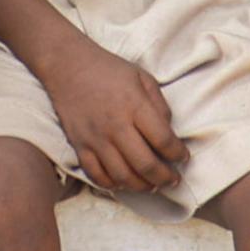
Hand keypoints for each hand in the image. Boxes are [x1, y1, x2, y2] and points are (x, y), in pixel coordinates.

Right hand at [35, 41, 188, 192]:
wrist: (67, 65)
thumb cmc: (108, 69)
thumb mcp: (142, 77)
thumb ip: (160, 105)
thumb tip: (169, 134)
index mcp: (134, 106)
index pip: (163, 140)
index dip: (178, 154)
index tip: (182, 156)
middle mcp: (115, 125)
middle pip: (145, 165)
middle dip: (165, 178)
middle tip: (173, 179)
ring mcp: (95, 138)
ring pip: (122, 176)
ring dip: (142, 186)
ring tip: (152, 184)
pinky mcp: (79, 145)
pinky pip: (96, 175)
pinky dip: (112, 185)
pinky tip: (123, 181)